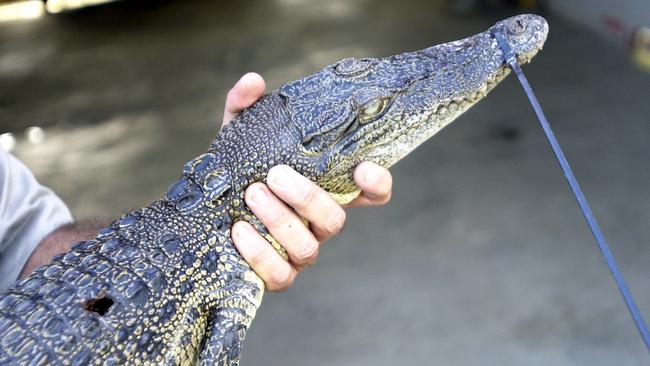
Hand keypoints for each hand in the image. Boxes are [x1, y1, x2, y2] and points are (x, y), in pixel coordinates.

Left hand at [223, 73, 392, 290]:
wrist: (198, 210)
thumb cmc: (233, 171)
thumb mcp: (237, 136)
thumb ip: (246, 108)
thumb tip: (254, 81)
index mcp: (322, 190)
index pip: (370, 193)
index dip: (377, 184)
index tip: (364, 167)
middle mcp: (317, 223)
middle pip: (335, 219)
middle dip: (307, 197)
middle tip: (274, 175)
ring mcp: (299, 251)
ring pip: (308, 246)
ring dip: (281, 220)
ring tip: (252, 194)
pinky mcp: (276, 275)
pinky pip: (279, 274)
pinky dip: (261, 253)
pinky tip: (239, 230)